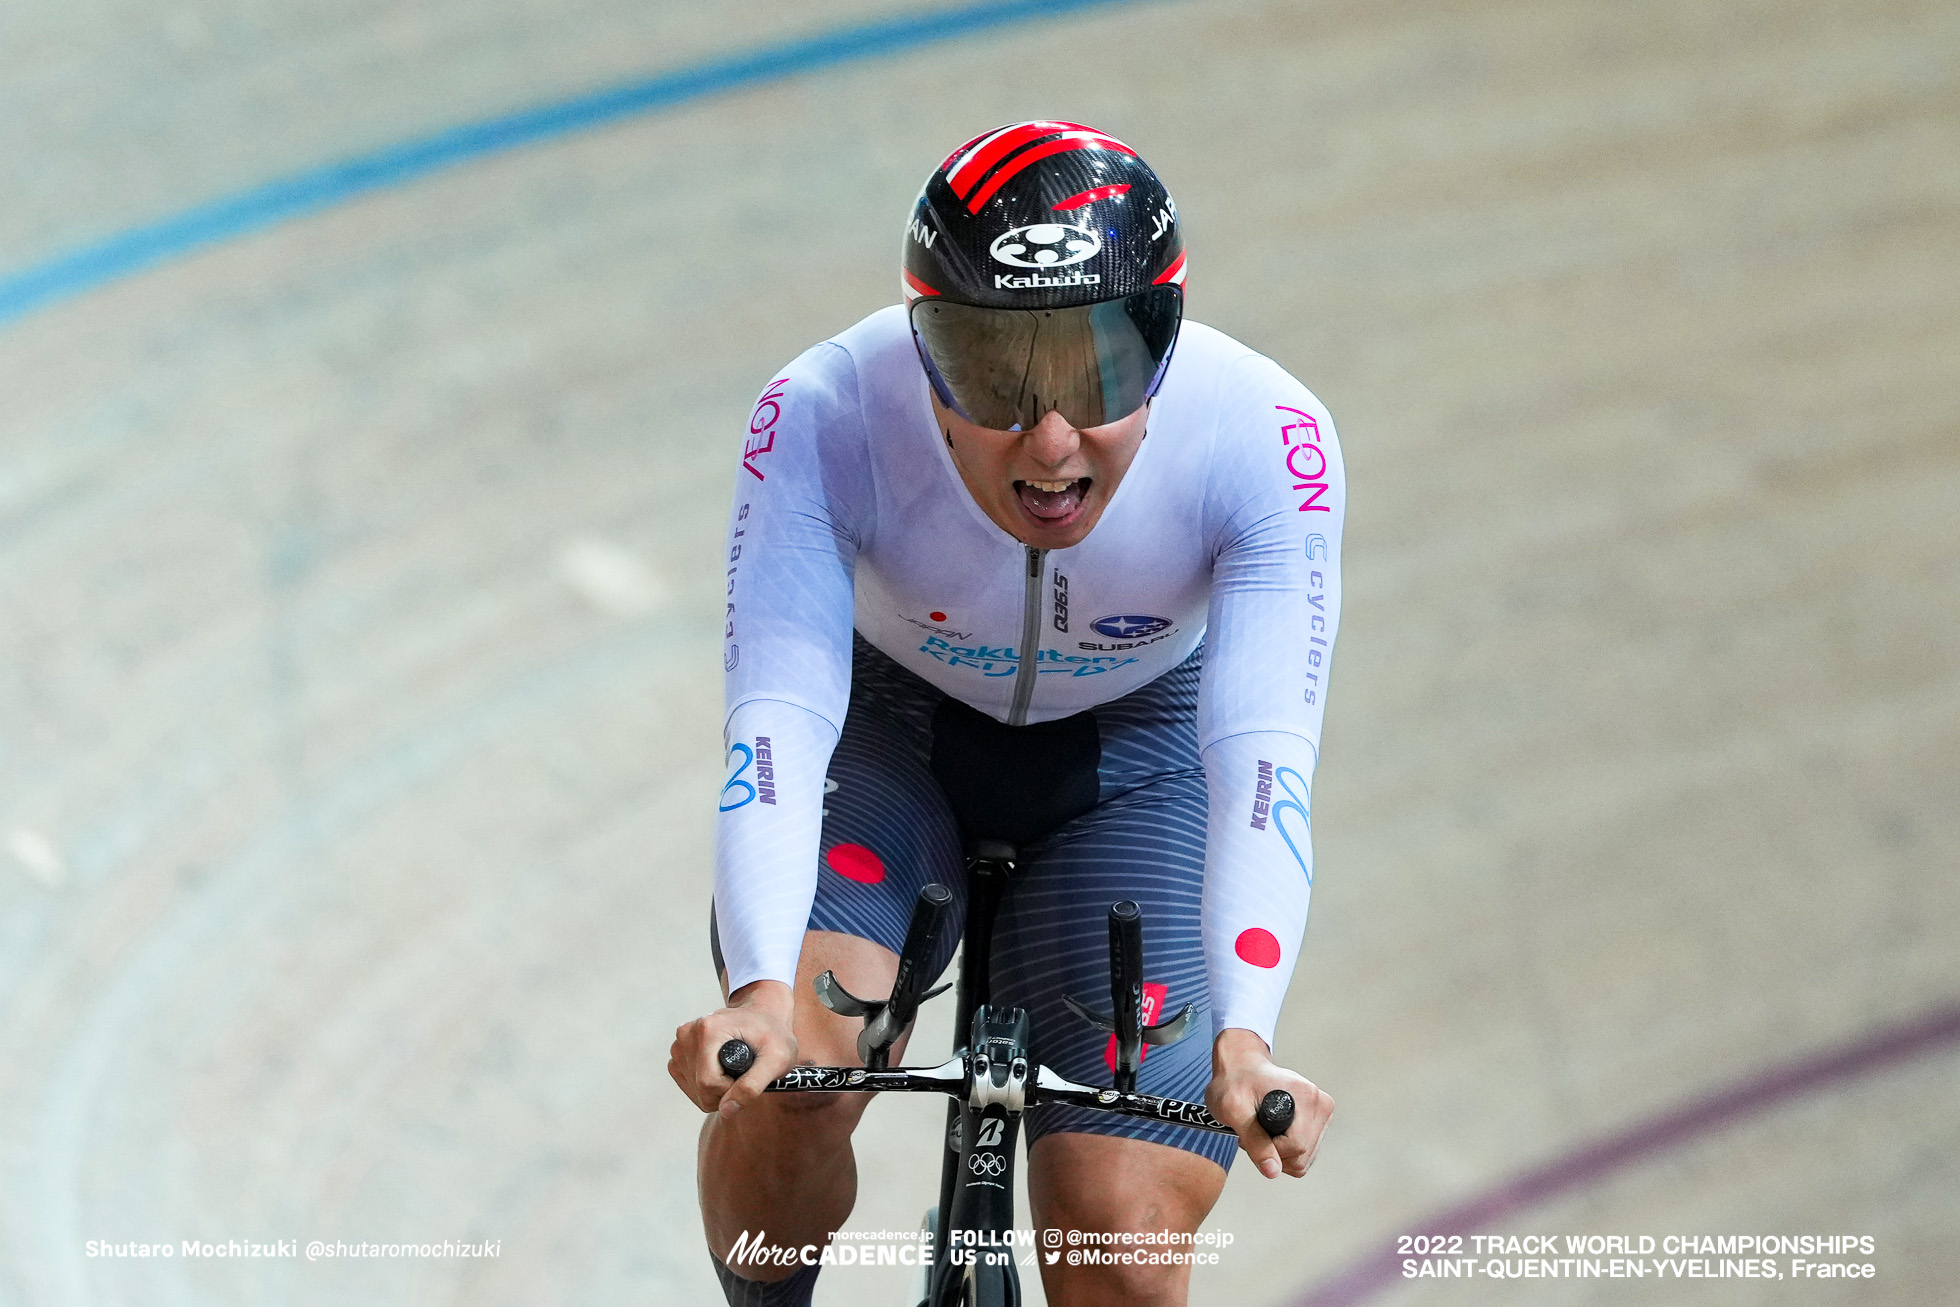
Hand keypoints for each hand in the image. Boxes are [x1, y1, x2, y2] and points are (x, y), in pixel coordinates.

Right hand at [669, 979, 796, 1118]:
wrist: (764, 1015)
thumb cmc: (774, 1034)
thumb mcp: (777, 1059)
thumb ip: (753, 1086)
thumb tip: (726, 1111)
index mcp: (708, 1030)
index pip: (708, 1082)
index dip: (731, 1090)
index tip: (748, 1078)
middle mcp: (688, 1033)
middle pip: (699, 1087)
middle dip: (724, 1091)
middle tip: (745, 1075)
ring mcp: (680, 1042)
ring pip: (692, 1088)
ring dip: (716, 1090)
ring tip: (735, 1070)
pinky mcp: (679, 1051)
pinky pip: (687, 1083)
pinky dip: (705, 1086)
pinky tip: (722, 1072)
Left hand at [1205, 1028, 1333, 1178]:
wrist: (1241, 1067)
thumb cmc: (1234, 1082)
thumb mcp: (1233, 1110)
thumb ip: (1255, 1141)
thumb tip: (1273, 1171)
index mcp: (1306, 1097)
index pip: (1296, 1147)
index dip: (1268, 1148)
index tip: (1250, 1134)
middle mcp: (1321, 1104)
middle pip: (1302, 1156)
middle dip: (1273, 1151)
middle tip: (1254, 1130)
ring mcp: (1322, 1113)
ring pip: (1305, 1159)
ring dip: (1279, 1152)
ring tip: (1262, 1128)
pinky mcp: (1319, 1121)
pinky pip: (1305, 1153)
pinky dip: (1286, 1149)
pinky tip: (1272, 1131)